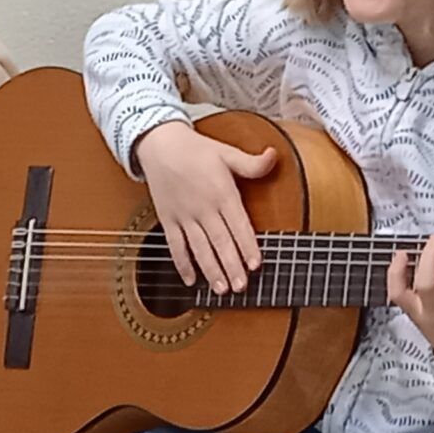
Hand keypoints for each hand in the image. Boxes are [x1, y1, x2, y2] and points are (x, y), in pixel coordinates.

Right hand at [135, 121, 277, 292]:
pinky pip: (175, 245)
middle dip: (232, 265)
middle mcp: (203, 207)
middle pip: (220, 241)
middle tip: (241, 286)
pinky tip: (190, 280)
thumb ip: (251, 163)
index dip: (248, 245)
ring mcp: (184, 215)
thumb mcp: (227, 152)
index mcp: (221, 192)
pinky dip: (182, 264)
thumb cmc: (196, 149)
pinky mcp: (168, 219)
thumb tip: (273, 156)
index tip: (256, 264)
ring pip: (199, 247)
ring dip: (210, 270)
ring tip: (221, 288)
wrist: (160, 144)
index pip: (238, 224)